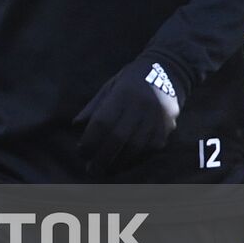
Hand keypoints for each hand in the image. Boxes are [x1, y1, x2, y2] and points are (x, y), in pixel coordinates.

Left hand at [75, 59, 183, 175]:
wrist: (168, 71)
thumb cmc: (131, 79)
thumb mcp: (110, 86)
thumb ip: (94, 106)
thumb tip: (75, 125)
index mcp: (123, 94)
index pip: (103, 122)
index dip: (90, 140)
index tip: (81, 152)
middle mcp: (141, 107)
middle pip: (118, 138)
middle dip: (102, 157)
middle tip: (90, 170)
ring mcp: (156, 119)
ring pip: (135, 148)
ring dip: (118, 163)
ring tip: (104, 171)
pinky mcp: (167, 129)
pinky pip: (149, 150)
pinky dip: (134, 160)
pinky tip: (122, 165)